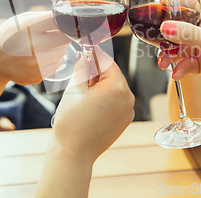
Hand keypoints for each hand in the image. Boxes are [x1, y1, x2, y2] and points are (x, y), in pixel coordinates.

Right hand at [0, 11, 71, 85]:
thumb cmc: (8, 37)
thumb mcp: (19, 20)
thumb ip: (41, 16)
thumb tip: (64, 16)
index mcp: (27, 26)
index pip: (59, 21)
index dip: (66, 21)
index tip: (68, 22)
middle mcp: (32, 44)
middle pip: (65, 38)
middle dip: (64, 35)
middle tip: (58, 34)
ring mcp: (35, 62)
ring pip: (62, 51)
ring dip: (57, 48)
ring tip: (43, 47)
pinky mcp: (38, 75)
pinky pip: (56, 64)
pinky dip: (51, 60)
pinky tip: (39, 58)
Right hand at [52, 47, 134, 161]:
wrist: (73, 153)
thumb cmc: (72, 122)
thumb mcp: (74, 89)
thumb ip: (82, 68)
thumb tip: (83, 56)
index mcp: (117, 87)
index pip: (107, 61)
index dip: (94, 53)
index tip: (87, 46)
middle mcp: (128, 98)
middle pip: (112, 74)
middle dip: (96, 70)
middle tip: (80, 65)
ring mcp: (128, 110)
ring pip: (114, 88)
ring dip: (100, 84)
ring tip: (82, 88)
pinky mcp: (124, 120)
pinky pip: (116, 101)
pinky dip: (105, 97)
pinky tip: (89, 101)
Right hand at [157, 0, 200, 109]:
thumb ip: (188, 34)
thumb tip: (165, 26)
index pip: (192, 5)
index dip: (176, 4)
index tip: (158, 5)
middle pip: (181, 28)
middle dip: (167, 37)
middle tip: (156, 43)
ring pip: (181, 48)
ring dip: (170, 55)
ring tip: (163, 64)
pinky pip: (186, 63)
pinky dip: (179, 68)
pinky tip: (176, 74)